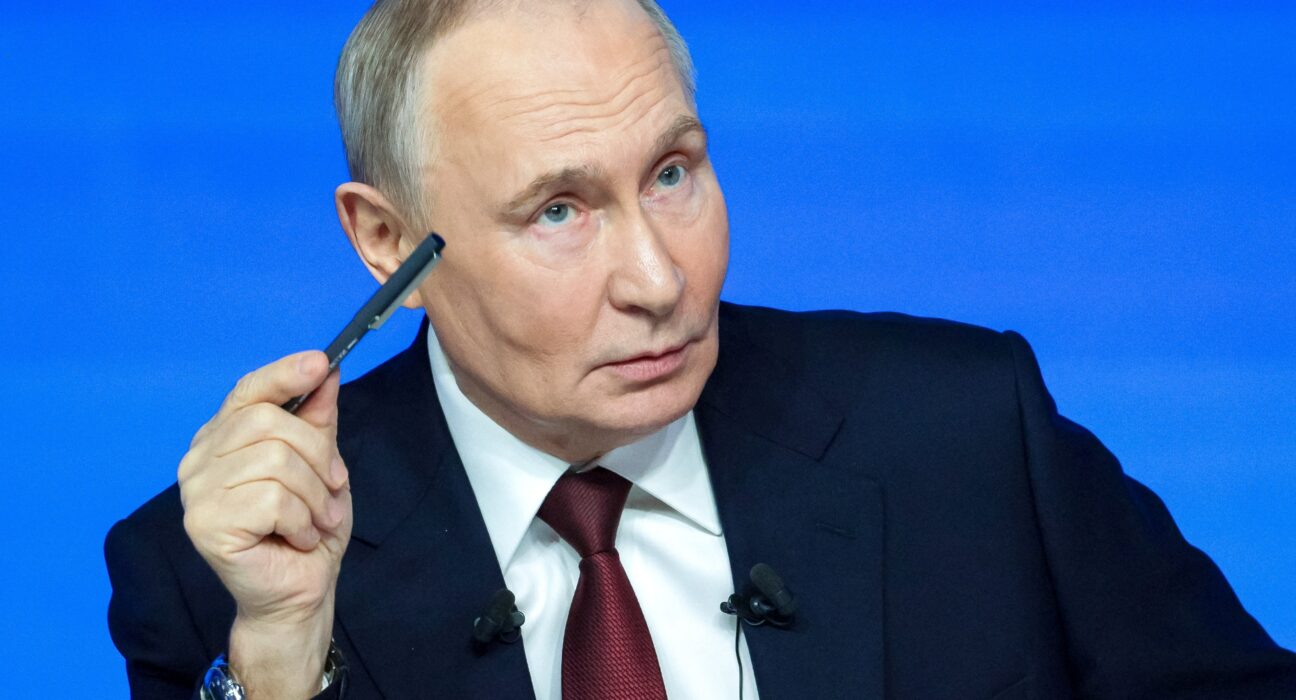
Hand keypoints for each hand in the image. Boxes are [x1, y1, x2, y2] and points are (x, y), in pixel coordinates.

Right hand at [179, 351, 351, 697]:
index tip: (320, 363)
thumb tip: (324, 371)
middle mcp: (200, 458)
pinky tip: (296, 537)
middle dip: (316, 455)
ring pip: (275, 462)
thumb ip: (318, 419)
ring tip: (314, 520)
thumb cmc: (306, 529)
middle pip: (268, 423)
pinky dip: (301, 520)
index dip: (284, 374)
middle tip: (330, 489)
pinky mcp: (204, 524)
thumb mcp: (322, 465)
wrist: (298, 592)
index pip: (248, 391)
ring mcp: (196, 492)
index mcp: (223, 437)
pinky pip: (272, 499)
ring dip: (313, 495)